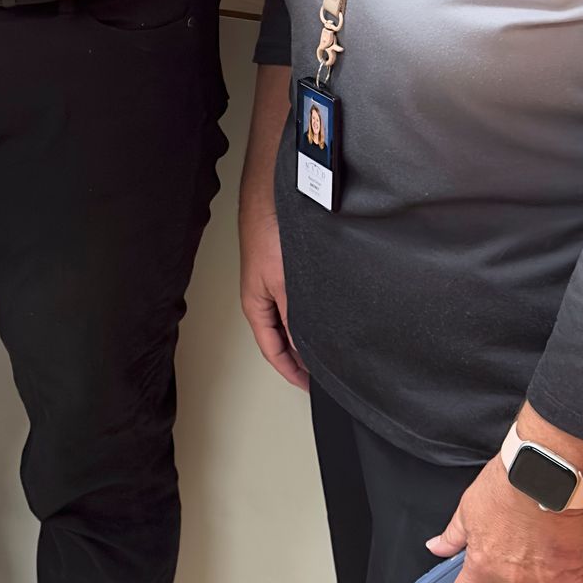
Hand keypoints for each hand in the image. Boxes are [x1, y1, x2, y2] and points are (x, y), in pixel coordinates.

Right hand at [239, 190, 306, 388]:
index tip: (310, 386)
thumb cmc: (268, 233)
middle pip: (281, 337)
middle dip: (299, 357)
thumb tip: (305, 346)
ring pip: (291, 318)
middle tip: (322, 373)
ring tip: (326, 349)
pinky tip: (325, 314)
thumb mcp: (284, 283)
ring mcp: (275, 282)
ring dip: (306, 334)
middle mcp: (264, 297)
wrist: (273, 196)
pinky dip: (310, 313)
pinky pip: (299, 300)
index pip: (273, 350)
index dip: (292, 371)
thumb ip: (294, 317)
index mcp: (256, 306)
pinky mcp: (287, 267)